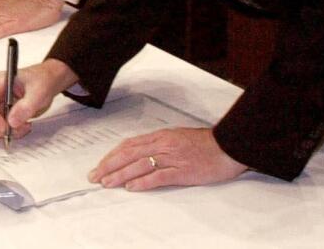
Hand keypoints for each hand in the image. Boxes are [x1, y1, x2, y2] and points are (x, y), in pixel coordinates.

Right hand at [0, 59, 77, 140]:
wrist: (46, 82)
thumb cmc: (41, 81)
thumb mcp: (38, 92)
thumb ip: (26, 106)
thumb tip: (12, 121)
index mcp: (0, 82)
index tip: (5, 128)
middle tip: (18, 129)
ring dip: (5, 131)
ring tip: (24, 126)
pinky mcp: (0, 112)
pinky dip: (9, 132)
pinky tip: (22, 126)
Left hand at [87, 127, 246, 190]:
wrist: (228, 146)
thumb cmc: (206, 143)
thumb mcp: (178, 138)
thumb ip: (160, 144)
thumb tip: (141, 152)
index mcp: (161, 136)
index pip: (130, 145)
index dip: (112, 155)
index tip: (101, 164)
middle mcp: (163, 145)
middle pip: (129, 154)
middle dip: (109, 165)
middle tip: (95, 176)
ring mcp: (172, 158)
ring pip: (139, 165)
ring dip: (120, 174)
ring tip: (107, 183)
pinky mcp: (182, 171)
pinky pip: (158, 176)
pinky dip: (143, 181)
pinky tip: (131, 187)